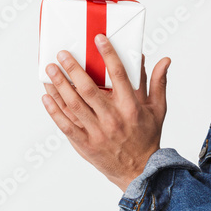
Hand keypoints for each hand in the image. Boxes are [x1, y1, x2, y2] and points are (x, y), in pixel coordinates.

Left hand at [41, 34, 170, 191]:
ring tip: (50, 70)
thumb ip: (158, 83)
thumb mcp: (157, 110)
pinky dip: (54, 110)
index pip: (119, 75)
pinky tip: (46, 96)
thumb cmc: (147, 137)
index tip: (98, 39)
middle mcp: (112, 118)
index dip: (108, 55)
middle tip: (62, 54)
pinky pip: (65, 124)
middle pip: (89, 89)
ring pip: (73, 105)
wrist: (139, 171)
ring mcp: (96, 132)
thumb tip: (164, 60)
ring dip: (59, 86)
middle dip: (73, 69)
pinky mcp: (84, 144)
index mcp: (131, 107)